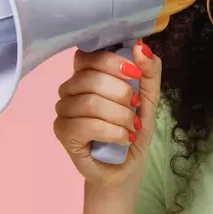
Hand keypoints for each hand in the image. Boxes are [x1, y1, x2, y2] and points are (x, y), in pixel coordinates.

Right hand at [52, 40, 161, 189]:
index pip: (89, 55)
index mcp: (87, 74)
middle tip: (136, 108)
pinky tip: (124, 138)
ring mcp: (63, 110)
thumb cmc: (132, 129)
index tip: (135, 74)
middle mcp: (70, 88)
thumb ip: (148, 71)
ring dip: (120, 116)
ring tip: (132, 127)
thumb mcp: (149, 97)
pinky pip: (85, 125)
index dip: (113, 61)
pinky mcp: (63, 132)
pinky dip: (112, 131)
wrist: (126, 167)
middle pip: (90, 78)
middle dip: (122, 93)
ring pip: (90, 102)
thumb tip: (140, 46)